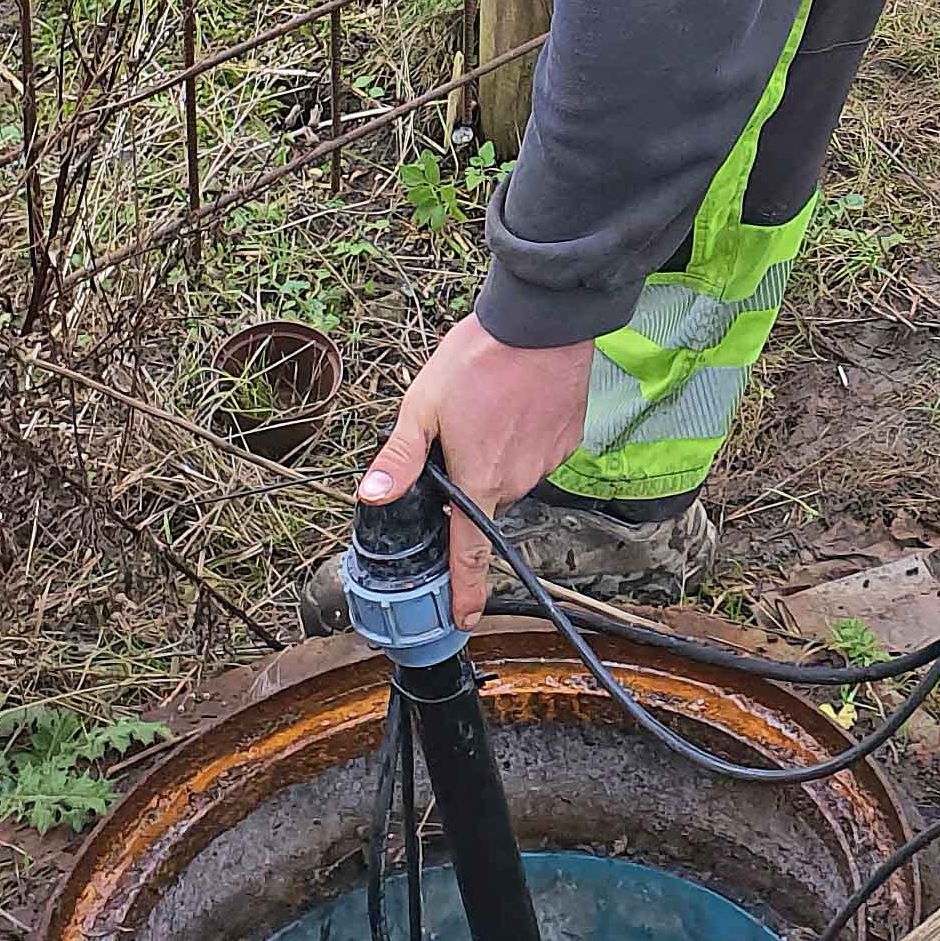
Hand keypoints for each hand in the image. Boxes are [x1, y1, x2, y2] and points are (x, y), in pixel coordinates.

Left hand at [360, 314, 597, 627]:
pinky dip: (524, 439)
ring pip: (511, 475)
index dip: (465, 592)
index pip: (469, 554)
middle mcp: (517, 481)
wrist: (542, 322)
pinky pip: (538, 454)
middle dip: (470, 481)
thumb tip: (371, 497)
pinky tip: (516, 405)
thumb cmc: (479, 359)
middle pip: (485, 500)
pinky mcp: (568, 441)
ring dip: (496, 457)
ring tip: (488, 409)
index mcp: (479, 481)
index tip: (464, 618)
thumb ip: (399, 459)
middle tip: (458, 435)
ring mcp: (547, 462)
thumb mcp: (422, 406)